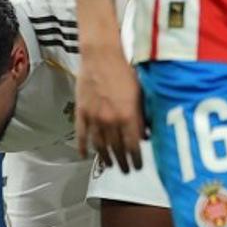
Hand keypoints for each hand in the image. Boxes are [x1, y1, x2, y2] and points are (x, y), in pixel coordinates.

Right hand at [75, 47, 144, 172]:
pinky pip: (82, 135)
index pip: (133, 145)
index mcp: (128, 115)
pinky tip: (85, 155)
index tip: (138, 167)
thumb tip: (145, 134)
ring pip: (99, 145)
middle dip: (122, 162)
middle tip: (126, 171)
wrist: (101, 56)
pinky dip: (83, 147)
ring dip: (105, 158)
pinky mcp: (81, 112)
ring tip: (109, 166)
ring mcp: (94, 118)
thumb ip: (142, 116)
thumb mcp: (140, 93)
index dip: (136, 159)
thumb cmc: (124, 70)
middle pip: (116, 148)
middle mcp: (110, 120)